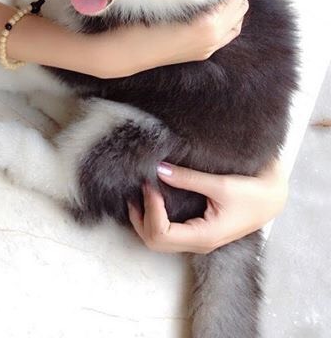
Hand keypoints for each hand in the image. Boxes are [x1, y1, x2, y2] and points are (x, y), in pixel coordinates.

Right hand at [82, 0, 249, 77]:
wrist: (126, 53)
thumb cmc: (140, 22)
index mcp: (208, 22)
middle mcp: (214, 36)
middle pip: (242, 4)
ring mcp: (210, 46)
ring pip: (238, 20)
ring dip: (234, 3)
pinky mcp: (203, 53)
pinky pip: (228, 33)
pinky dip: (229, 19)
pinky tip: (216, 9)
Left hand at [127, 158, 287, 253]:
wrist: (272, 199)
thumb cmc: (251, 193)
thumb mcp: (220, 184)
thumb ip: (188, 178)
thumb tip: (158, 169)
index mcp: (204, 236)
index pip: (162, 234)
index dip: (150, 209)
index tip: (149, 184)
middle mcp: (198, 243)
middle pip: (155, 242)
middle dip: (140, 217)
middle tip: (139, 189)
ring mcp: (197, 239)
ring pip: (159, 240)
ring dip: (144, 218)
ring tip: (140, 192)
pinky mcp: (198, 231)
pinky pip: (168, 231)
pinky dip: (154, 217)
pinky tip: (152, 198)